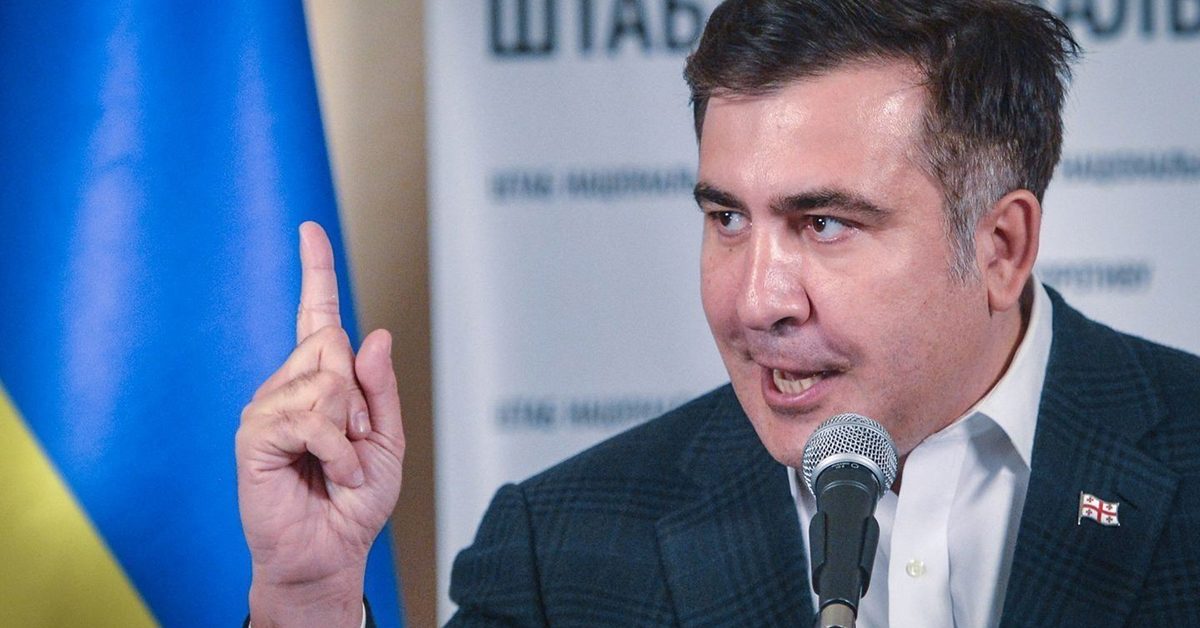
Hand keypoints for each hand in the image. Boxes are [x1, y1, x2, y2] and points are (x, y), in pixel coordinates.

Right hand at [237, 222, 403, 626]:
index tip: (309, 228)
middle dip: (359, 397)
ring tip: (339, 464)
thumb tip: (373, 333)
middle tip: (354, 443)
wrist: (331, 550)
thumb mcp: (387, 440)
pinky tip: (328, 472)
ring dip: (350, 431)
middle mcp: (290, 384)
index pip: (317, 315)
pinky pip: (308, 414)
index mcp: (322, 380)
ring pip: (324, 378)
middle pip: (331, 343)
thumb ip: (380, 388)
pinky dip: (335, 450)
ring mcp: (268, 405)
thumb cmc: (355, 499)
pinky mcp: (254, 433)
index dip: (316, 271)